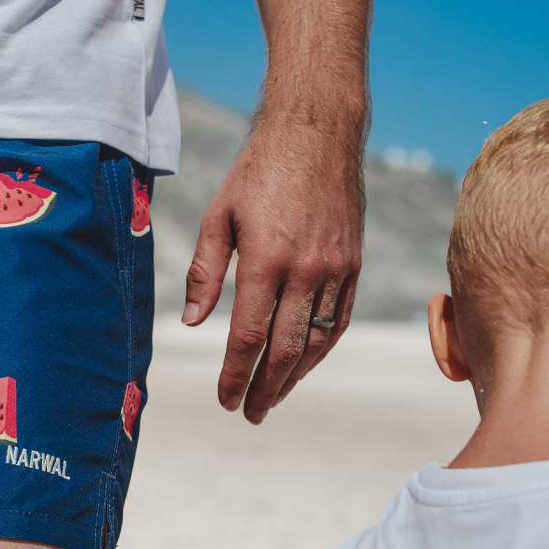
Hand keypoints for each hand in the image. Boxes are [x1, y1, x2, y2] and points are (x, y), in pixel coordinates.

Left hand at [183, 118, 362, 423]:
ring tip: (272, 398)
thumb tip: (194, 323)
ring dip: (294, 377)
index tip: (224, 399)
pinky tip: (303, 364)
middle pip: (286, 349)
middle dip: (265, 388)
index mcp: (267, 258)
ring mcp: (336, 269)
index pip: (250, 335)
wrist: (318, 134)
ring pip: (317, 341)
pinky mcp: (353, 264)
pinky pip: (339, 320)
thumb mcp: (218, 216)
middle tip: (248, 413)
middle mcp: (306, 269)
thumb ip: (205, 272)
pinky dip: (320, 350)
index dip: (235, 374)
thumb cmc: (258, 171)